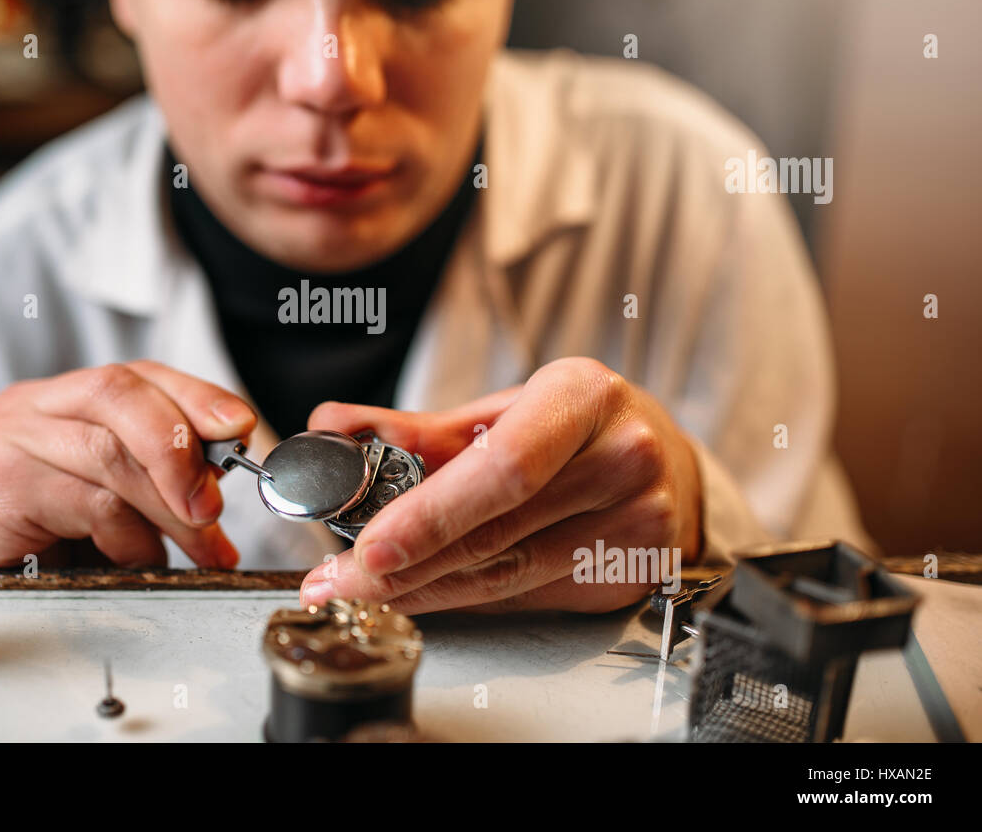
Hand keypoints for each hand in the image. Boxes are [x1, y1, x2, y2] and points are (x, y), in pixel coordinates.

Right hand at [0, 361, 254, 568]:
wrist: (3, 602)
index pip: (137, 375)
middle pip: (118, 394)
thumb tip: (221, 473)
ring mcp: (4, 443)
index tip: (237, 427)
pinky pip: (91, 504)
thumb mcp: (130, 499)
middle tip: (212, 505)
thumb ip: (167, 473)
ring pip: (110, 453)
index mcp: (63, 399)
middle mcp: (26, 408)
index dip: (194, 395)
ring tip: (194, 546)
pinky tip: (133, 559)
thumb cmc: (66, 550)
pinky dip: (129, 538)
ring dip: (167, 508)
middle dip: (179, 449)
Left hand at [300, 357, 702, 613]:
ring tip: (363, 589)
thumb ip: (416, 426)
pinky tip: (424, 595)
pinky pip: (527, 597)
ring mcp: (638, 523)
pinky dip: (467, 600)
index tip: (371, 544)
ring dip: (423, 591)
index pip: (503, 467)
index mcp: (583, 398)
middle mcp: (623, 459)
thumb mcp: (505, 408)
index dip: (432, 514)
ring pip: (506, 578)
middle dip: (404, 566)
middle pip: (498, 534)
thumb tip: (331, 426)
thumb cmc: (577, 426)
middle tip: (337, 580)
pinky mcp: (632, 574)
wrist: (665, 459)